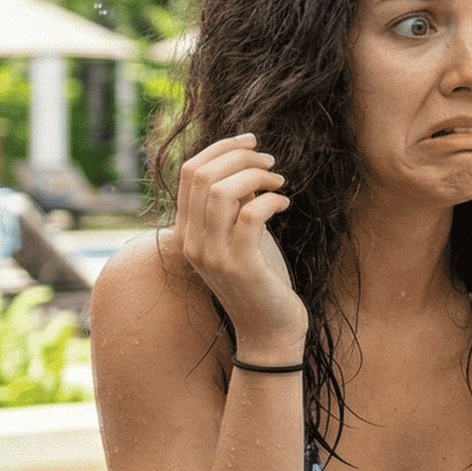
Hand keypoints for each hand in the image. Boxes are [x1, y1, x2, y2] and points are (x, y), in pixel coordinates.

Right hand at [173, 133, 304, 354]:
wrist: (269, 329)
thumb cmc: (260, 277)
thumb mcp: (241, 233)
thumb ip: (235, 201)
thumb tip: (245, 161)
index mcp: (187, 230)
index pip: (190, 171)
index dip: (221, 147)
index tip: (251, 141)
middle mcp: (191, 241)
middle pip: (202, 175)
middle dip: (240, 156)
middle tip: (270, 162)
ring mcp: (212, 255)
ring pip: (222, 191)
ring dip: (256, 175)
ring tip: (278, 182)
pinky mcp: (239, 266)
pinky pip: (250, 215)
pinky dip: (270, 200)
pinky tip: (283, 205)